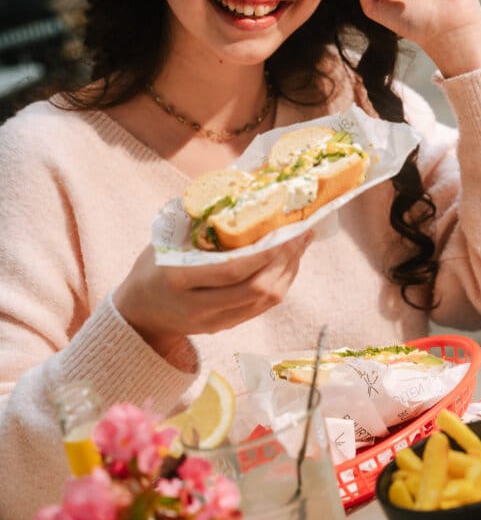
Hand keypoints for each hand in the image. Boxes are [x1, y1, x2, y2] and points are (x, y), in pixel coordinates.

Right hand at [113, 233, 312, 358]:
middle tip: (302, 233)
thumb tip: (240, 191)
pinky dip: (280, 283)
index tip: (285, 229)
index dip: (264, 252)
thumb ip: (199, 223)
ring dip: (288, 271)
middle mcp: (197, 306)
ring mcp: (212, 322)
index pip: (232, 270)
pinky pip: (262, 308)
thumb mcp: (167, 240)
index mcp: (178, 279)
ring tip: (300, 244)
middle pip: (256, 289)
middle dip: (285, 260)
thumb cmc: (153, 266)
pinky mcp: (224, 328)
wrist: (139, 312)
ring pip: (265, 302)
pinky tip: (288, 263)